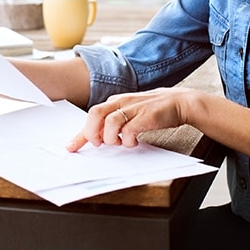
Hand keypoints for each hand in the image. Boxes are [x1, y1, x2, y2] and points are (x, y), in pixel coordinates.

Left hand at [66, 87, 192, 151]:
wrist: (178, 102)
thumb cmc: (152, 110)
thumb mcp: (129, 113)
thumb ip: (114, 123)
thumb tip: (98, 137)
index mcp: (114, 102)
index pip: (91, 116)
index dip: (80, 134)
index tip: (70, 147)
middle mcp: (121, 102)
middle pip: (95, 114)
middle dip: (91, 132)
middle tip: (98, 144)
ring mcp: (133, 108)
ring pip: (110, 122)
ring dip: (111, 138)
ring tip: (119, 143)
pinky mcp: (146, 117)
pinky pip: (129, 129)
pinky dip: (128, 140)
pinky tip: (133, 141)